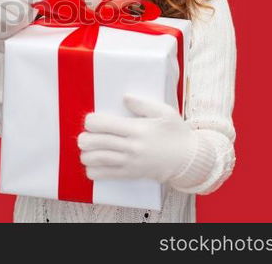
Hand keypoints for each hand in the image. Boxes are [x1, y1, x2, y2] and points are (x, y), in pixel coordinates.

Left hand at [78, 94, 196, 182]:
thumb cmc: (176, 133)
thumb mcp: (165, 112)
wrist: (187, 160)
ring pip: (96, 159)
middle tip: (86, 135)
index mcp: (137, 129)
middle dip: (84, 138)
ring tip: (88, 149)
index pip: (103, 125)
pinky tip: (93, 164)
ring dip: (86, 154)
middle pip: (94, 142)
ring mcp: (129, 162)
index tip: (92, 121)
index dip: (91, 121)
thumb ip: (143, 104)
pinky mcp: (130, 174)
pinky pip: (104, 175)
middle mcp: (130, 147)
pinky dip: (92, 170)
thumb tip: (125, 98)